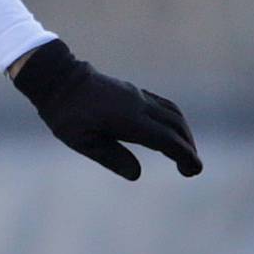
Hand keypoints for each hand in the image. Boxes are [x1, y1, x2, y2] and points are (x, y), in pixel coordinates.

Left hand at [10, 38, 202, 181]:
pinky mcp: (134, 91)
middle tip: (192, 169)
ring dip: (184, 132)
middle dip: (188, 147)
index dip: (184, 155)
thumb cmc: (66, 114)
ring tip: (186, 152)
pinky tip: (171, 131)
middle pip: (176, 125)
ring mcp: (137, 96)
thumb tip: (137, 175)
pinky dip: (175, 119)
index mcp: (128, 119)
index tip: (195, 170)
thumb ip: (112, 158)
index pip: (166, 139)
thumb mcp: (83, 142)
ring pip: (173, 112)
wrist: (58, 79)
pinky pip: (164, 104)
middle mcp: (138, 105)